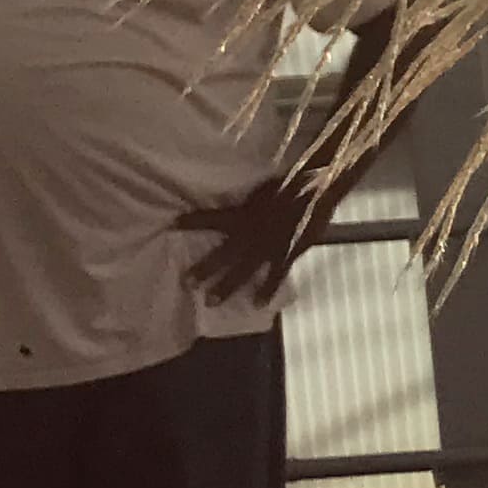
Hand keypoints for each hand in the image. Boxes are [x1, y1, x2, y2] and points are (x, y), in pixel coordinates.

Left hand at [183, 177, 316, 306]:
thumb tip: (240, 203)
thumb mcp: (262, 188)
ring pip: (242, 270)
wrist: (315, 190)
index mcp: (242, 214)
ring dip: (226, 286)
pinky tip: (258, 304)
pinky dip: (267, 290)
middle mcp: (249, 233)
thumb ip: (250, 200)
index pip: (210, 218)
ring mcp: (267, 247)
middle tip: (187, 283)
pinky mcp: (286, 254)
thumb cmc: (290, 183)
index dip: (191, 221)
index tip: (172, 224)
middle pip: (222, 254)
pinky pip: (275, 275)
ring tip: (210, 301)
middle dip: (204, 269)